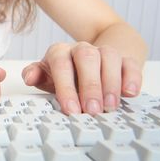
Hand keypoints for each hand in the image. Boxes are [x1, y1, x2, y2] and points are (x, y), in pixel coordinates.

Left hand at [21, 42, 141, 114]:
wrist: (90, 60)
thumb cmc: (66, 74)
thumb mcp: (47, 75)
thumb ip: (36, 75)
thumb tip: (28, 77)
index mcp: (59, 53)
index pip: (61, 65)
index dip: (65, 87)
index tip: (70, 109)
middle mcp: (81, 49)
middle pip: (86, 58)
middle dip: (89, 85)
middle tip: (92, 110)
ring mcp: (103, 52)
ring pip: (109, 57)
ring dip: (110, 83)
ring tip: (110, 107)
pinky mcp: (124, 59)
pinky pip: (129, 63)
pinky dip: (131, 78)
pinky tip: (129, 93)